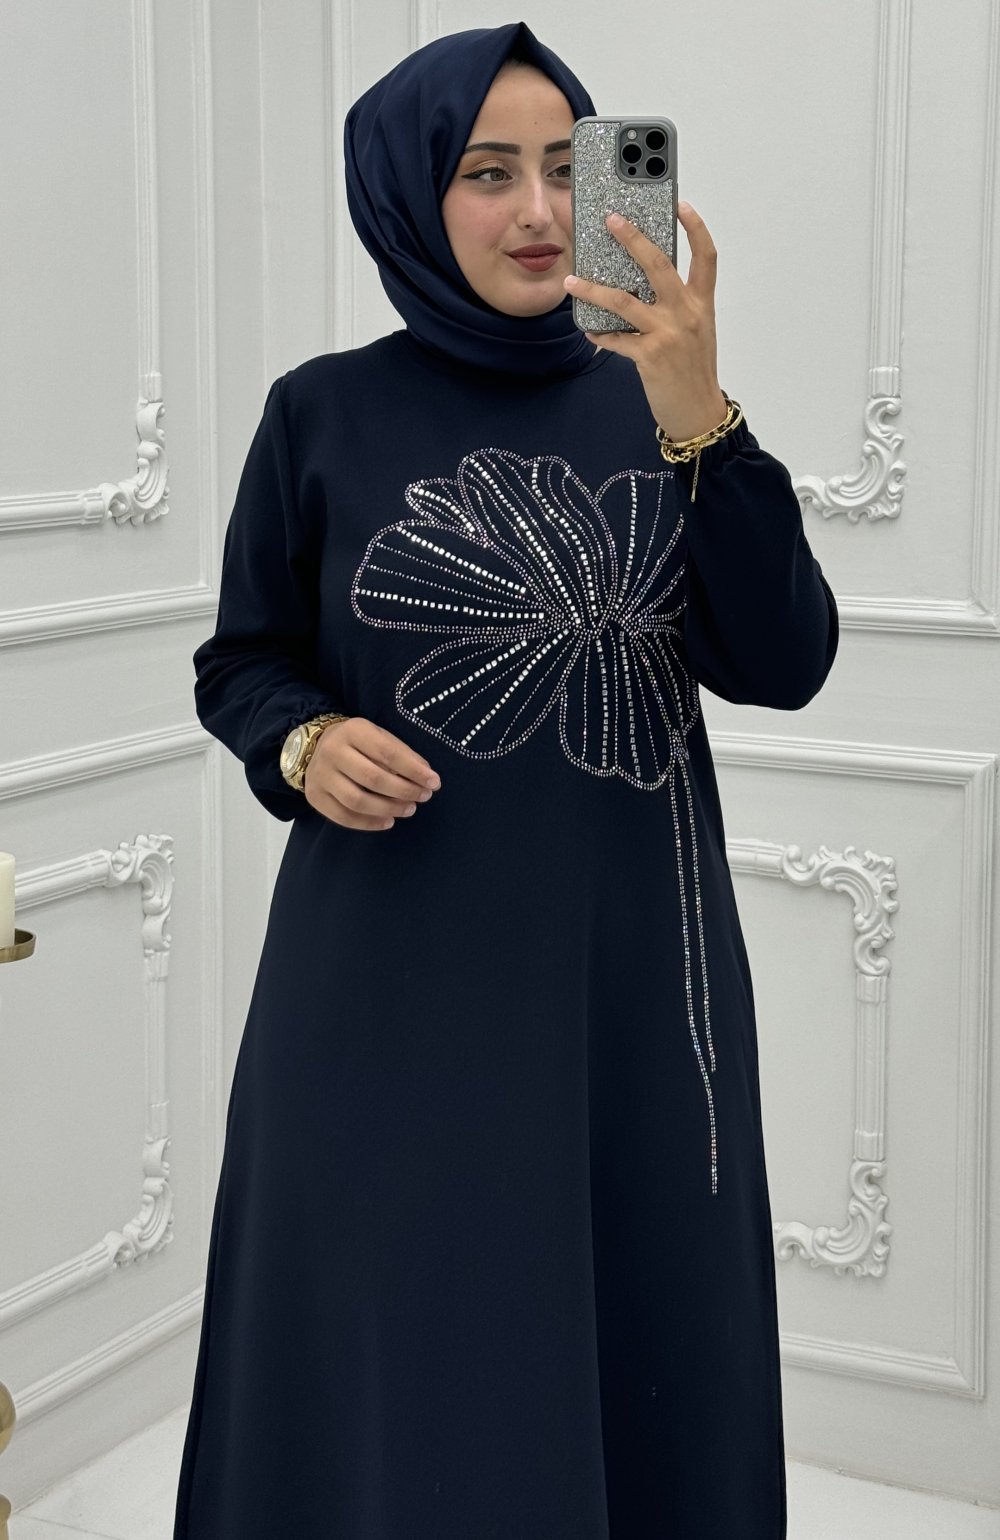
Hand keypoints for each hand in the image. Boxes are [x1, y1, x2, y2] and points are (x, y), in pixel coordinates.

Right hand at [303, 717, 440, 829]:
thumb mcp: (379, 737)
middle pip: (373, 778)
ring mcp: (320, 775)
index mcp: (353, 730)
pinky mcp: (314, 796)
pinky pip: (343, 817)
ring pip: (357, 801)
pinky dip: (369, 823)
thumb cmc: (358, 743)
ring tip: (408, 810)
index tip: (434, 782)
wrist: (315, 747)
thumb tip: (428, 777)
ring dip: (388, 809)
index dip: (413, 770)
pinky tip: (388, 821)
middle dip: (403, 791)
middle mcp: (333, 751)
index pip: (387, 753)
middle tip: (423, 797)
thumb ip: (402, 754)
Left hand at [563, 201, 726, 441]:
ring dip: (593, 289)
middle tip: (612, 220)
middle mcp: (686, 313)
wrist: (699, 412)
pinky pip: (616, 340)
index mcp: (701, 304)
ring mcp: (668, 334)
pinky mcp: (650, 356)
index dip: (695, 228)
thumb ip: (676, 306)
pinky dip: (601, 336)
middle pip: (658, 264)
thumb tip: (640, 286)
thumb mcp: (695, 331)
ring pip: (624, 301)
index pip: (706, 257)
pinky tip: (590, 332)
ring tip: (571, 280)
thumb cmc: (694, 371)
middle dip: (633, 238)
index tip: (680, 204)